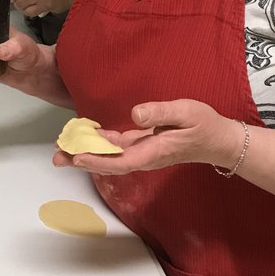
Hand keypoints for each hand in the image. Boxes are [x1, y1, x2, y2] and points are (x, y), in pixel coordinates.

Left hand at [53, 100, 241, 175]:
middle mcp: (145, 156)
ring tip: (62, 148)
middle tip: (57, 156)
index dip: (97, 160)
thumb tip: (135, 114)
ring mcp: (142, 152)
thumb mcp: (186, 112)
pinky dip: (99, 144)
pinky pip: (117, 148)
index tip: (77, 157)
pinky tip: (86, 136)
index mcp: (154, 151)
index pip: (120, 161)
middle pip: (109, 163)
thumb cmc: (204, 125)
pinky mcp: (142, 146)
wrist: (218, 140)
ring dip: (86, 154)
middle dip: (82, 161)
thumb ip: (160, 113)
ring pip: (110, 157)